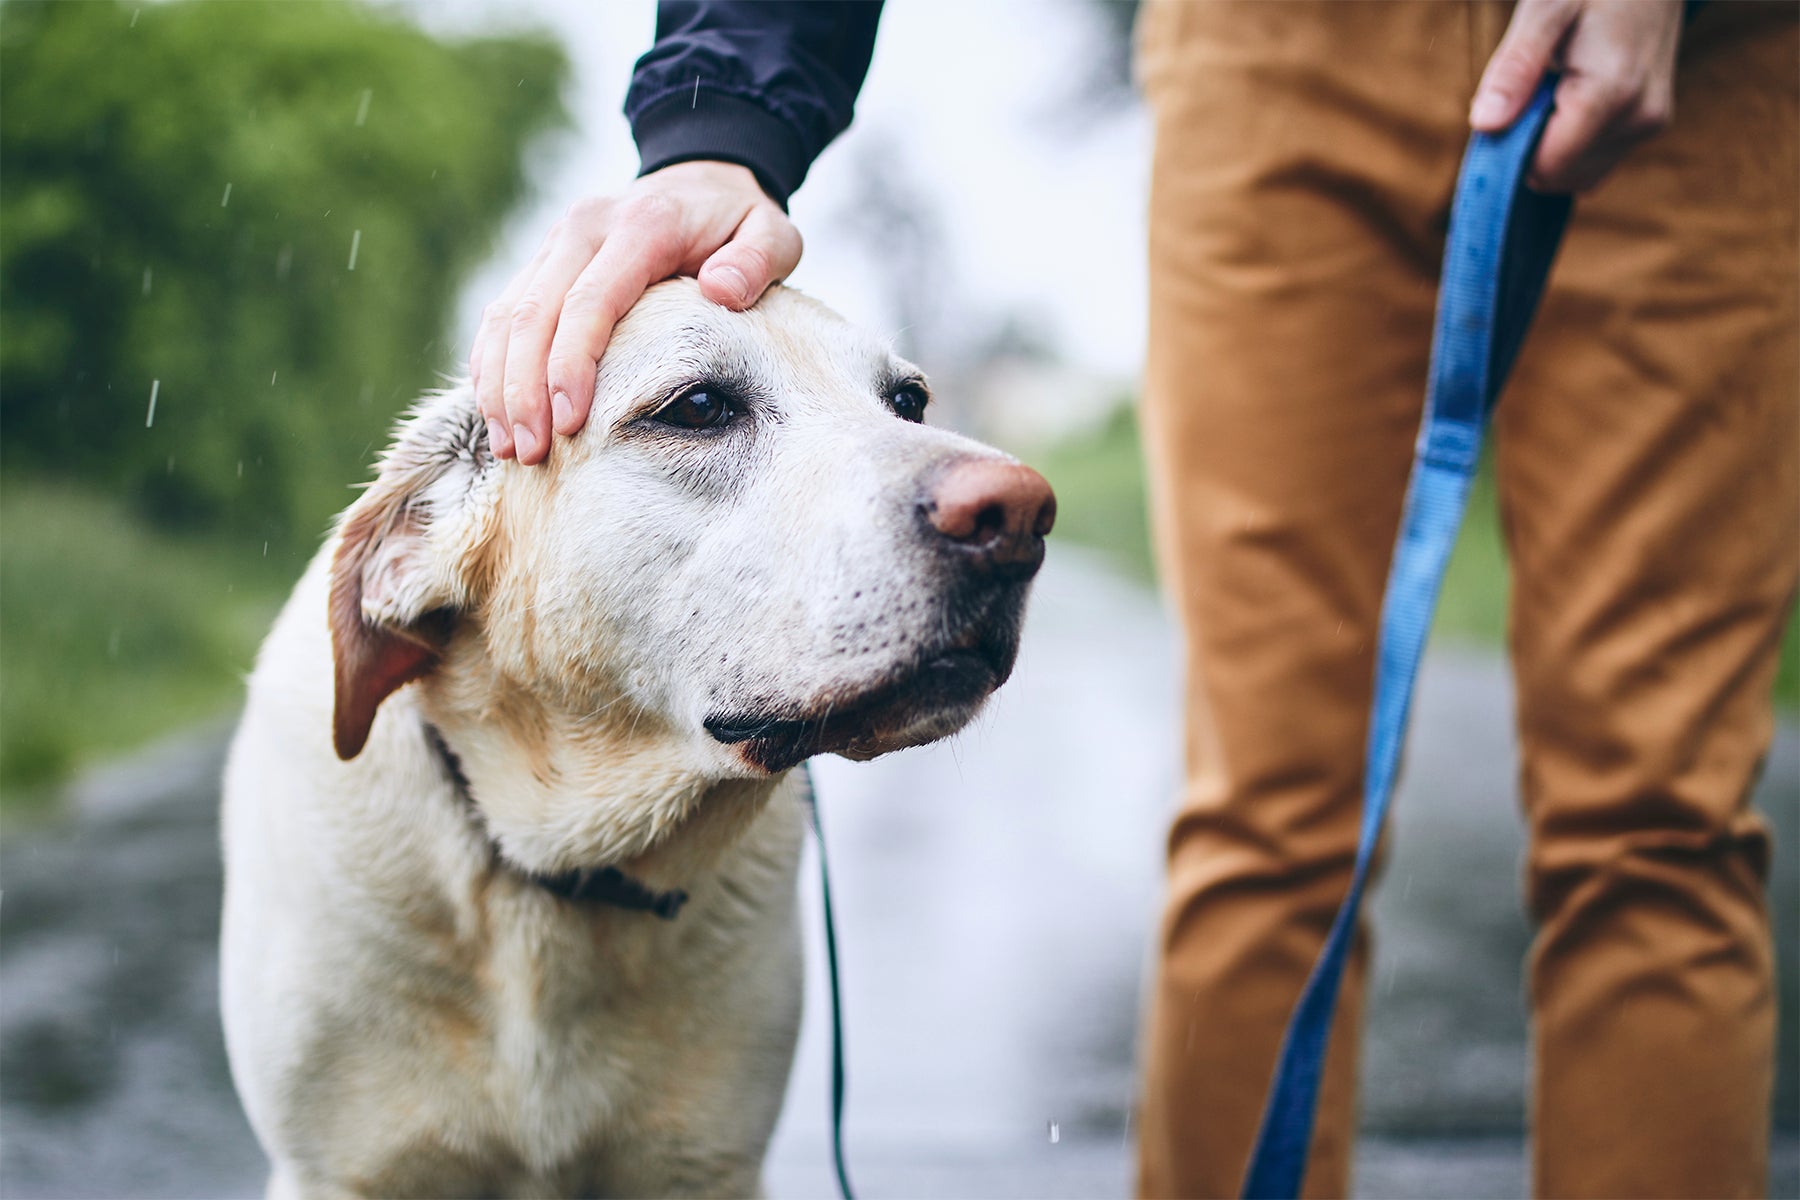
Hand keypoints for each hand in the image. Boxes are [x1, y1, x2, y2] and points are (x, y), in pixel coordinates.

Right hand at [471, 161, 802, 463]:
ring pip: (506, 315)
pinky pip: (502, 313)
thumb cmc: (739, 221)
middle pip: (533, 313)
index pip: (591, 299)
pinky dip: (492, 364)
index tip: (569, 423)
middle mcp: (586, 228)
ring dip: (500, 384)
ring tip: (509, 449)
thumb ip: (757, 261)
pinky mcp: (543, 260)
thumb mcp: (772, 232)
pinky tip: (498, 415)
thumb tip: (722, 290)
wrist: (702, 178)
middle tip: (530, 453)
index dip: (572, 363)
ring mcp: (557, 242)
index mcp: (642, 225)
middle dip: (525, 389)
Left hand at [1470, 0, 1682, 192]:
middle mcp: (1638, 118)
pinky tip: (1569, 99)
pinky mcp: (1649, 126)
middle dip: (1528, 146)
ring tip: (1552, 89)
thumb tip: (1485, 124)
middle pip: (1558, 176)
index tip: (1500, 110)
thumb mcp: (1544, 9)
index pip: (1546, 166)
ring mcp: (1648, 126)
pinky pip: (1593, 161)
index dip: (1510, 148)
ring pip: (1575, 175)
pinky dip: (1570, 143)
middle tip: (1527, 92)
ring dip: (1549, 146)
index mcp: (1612, 92)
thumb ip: (1515, 68)